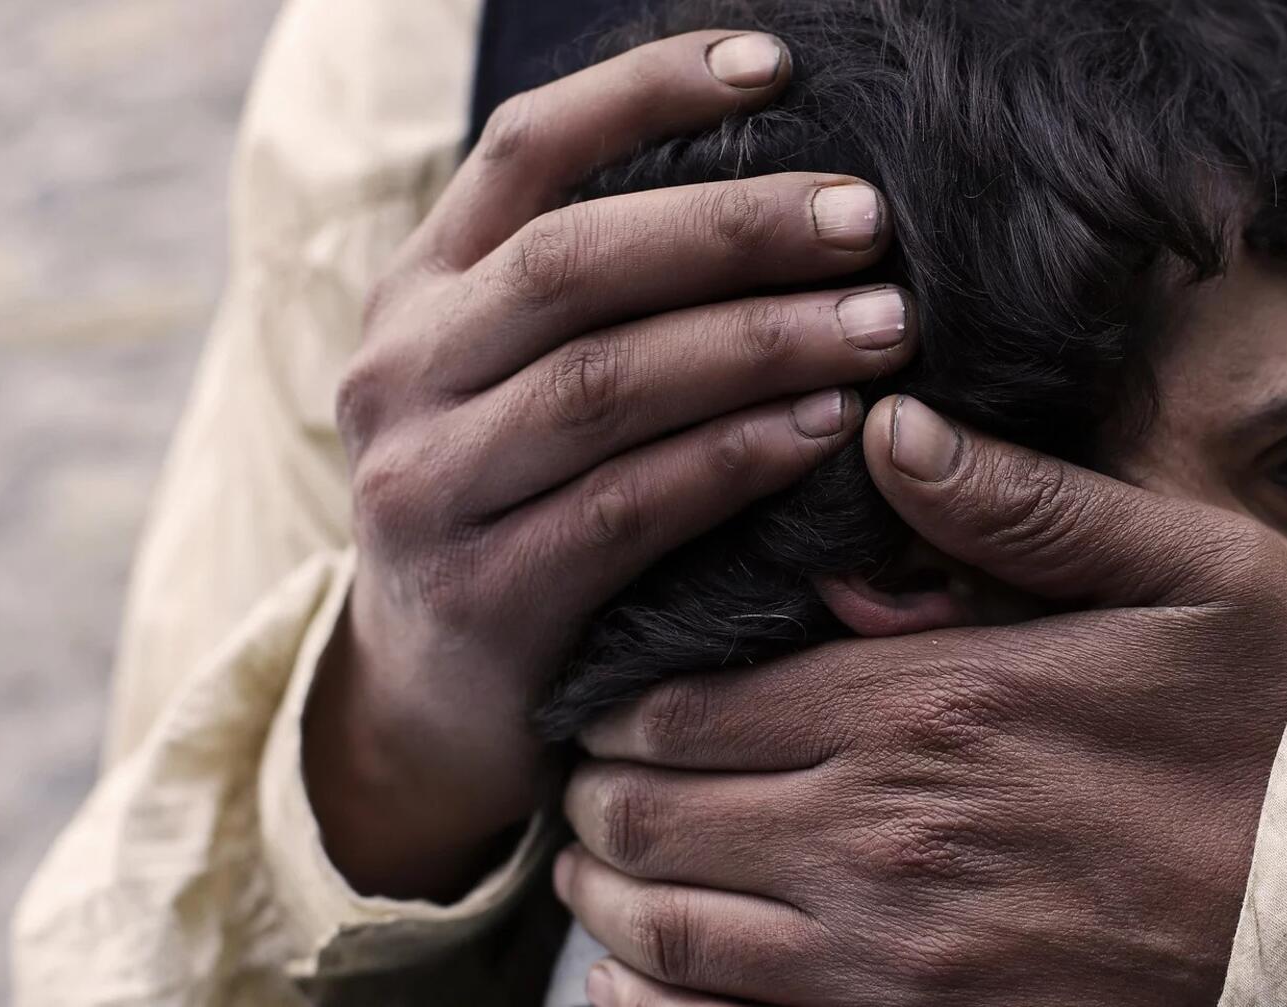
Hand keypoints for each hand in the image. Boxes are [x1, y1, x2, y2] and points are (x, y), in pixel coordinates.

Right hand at [305, 30, 916, 899]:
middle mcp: (402, 370)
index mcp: (421, 289)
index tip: (777, 61)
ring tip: (884, 325)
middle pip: (575, 261)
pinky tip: (828, 428)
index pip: (524, 149)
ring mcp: (427, 486)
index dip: (646, 87)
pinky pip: (629, 507)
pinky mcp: (481, 597)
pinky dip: (738, 458)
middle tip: (870, 222)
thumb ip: (610, 295)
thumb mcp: (525, 380)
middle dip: (736, 230)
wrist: (433, 702)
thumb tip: (794, 194)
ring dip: (759, 344)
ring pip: (607, 384)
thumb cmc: (526, 505)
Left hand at [556, 396, 1286, 1004]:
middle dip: (598, 793)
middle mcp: (888, 834)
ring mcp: (902, 955)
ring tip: (599, 864)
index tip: (612, 695)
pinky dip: (669, 997)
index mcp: (932, 705)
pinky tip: (653, 974)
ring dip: (611, 893)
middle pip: (659, 815)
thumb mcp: (1190, 569)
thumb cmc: (1284, 721)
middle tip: (589, 774)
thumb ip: (1026, 504)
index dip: (625, 702)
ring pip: (675, 927)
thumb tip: (888, 430)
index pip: (698, 702)